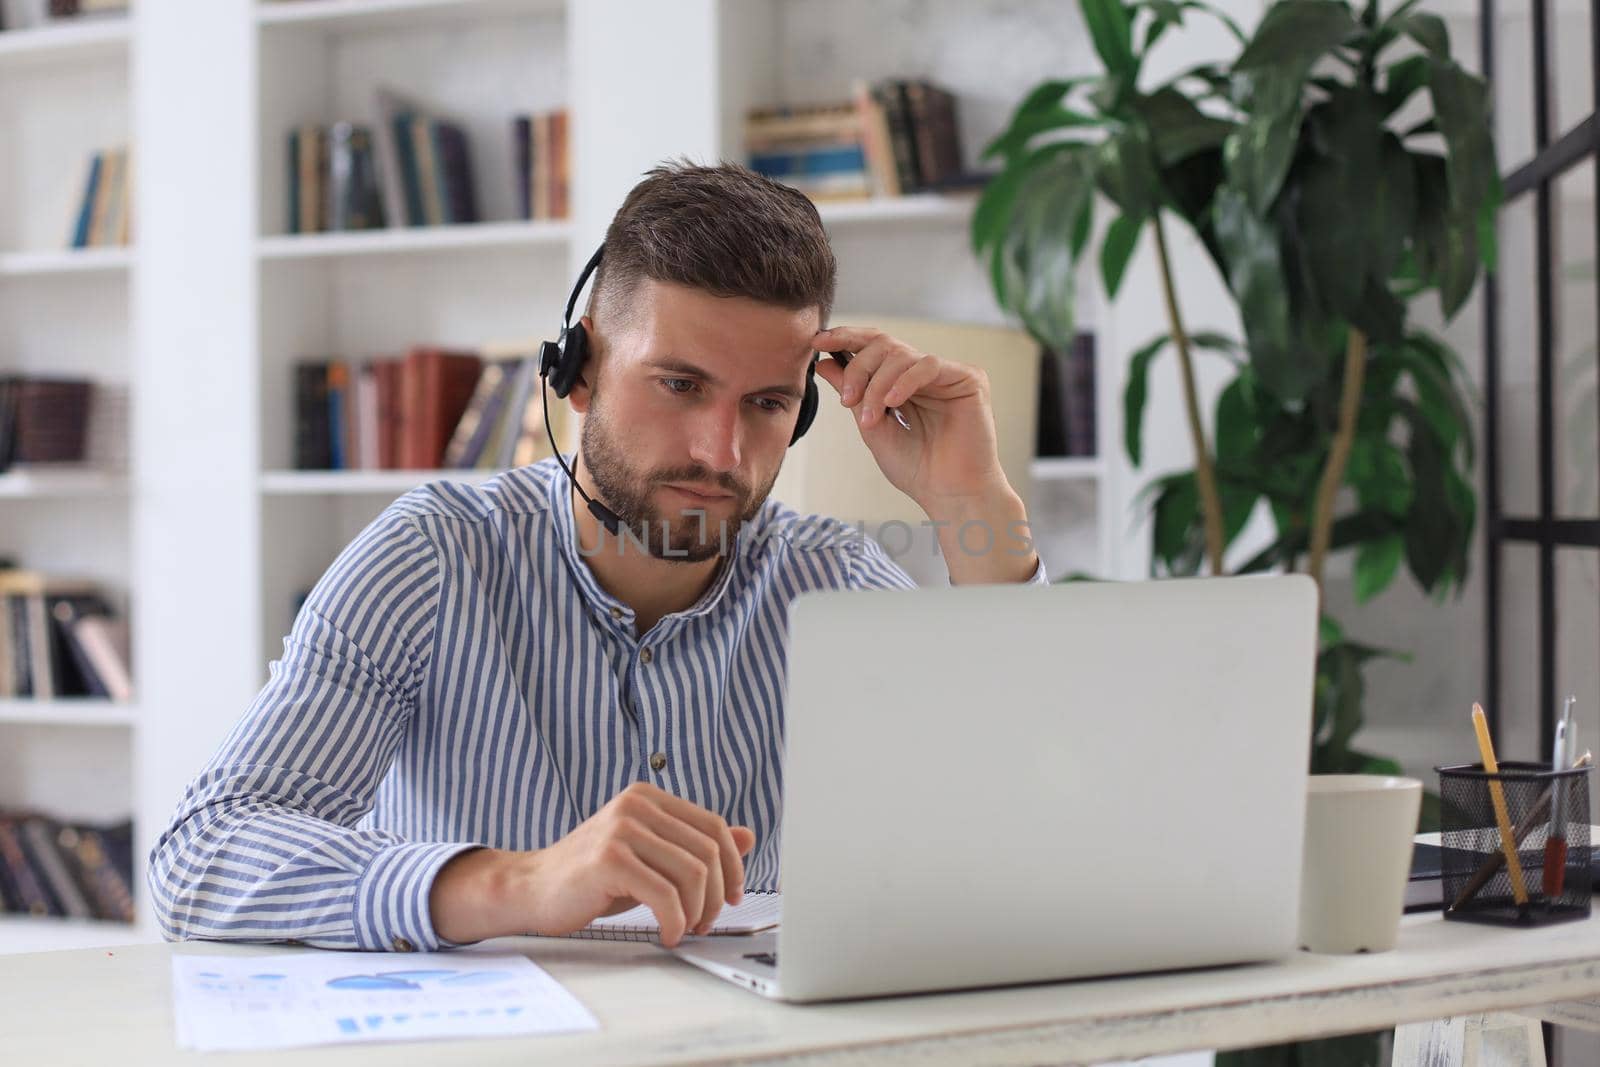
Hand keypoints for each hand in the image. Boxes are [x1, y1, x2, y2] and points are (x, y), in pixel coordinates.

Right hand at [430, 782, 755, 946]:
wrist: (533, 889)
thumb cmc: (593, 876)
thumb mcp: (650, 856)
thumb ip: (693, 844)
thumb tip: (749, 835)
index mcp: (648, 797)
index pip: (713, 826)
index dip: (732, 864)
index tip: (731, 896)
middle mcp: (637, 804)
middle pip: (708, 851)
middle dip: (716, 894)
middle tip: (706, 922)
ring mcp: (622, 829)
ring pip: (692, 873)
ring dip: (697, 911)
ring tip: (687, 928)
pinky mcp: (611, 859)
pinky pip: (666, 896)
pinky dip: (676, 922)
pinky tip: (669, 934)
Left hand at [811, 325, 1009, 514]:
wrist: (949, 496)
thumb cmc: (916, 468)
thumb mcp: (871, 427)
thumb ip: (852, 393)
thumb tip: (823, 361)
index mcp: (902, 382)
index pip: (873, 347)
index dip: (846, 337)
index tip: (817, 341)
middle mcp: (924, 373)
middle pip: (884, 345)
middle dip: (858, 368)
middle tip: (847, 400)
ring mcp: (947, 374)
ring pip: (902, 355)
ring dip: (877, 384)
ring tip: (870, 417)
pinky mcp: (968, 378)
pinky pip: (928, 366)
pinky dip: (904, 382)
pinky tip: (892, 403)